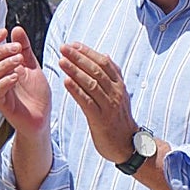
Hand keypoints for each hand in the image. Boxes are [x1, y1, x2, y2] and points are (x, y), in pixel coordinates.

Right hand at [0, 27, 50, 135]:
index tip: (4, 31)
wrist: (42, 117)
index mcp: (1, 68)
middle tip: (17, 47)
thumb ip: (24, 49)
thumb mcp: (32, 66)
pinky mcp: (1, 104)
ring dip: (4, 64)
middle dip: (1, 50)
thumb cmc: (35, 93)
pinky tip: (15, 76)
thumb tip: (16, 28)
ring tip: (19, 60)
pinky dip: (4, 82)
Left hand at [58, 41, 137, 162]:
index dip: (88, 52)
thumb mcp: (120, 95)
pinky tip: (66, 82)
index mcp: (119, 85)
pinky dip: (76, 91)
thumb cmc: (120, 120)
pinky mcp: (100, 119)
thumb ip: (113, 76)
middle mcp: (116, 93)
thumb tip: (105, 55)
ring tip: (61, 61)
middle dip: (79, 57)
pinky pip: (87, 102)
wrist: (128, 145)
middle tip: (63, 48)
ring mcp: (109, 106)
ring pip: (91, 83)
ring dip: (75, 71)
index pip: (104, 63)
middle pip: (96, 70)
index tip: (73, 44)